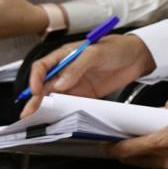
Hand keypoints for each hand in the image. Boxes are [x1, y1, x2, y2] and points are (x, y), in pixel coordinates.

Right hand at [21, 33, 154, 116]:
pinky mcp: (86, 94)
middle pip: (45, 85)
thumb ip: (77, 67)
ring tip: (38, 120)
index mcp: (65, 55)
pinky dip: (64, 112)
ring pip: (55, 97)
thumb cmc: (117, 47)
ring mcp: (76, 83)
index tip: (37, 91)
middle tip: (29, 113)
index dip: (36, 79)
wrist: (138, 56)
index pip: (42, 67)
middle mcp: (67, 70)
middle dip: (36, 99)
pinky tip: (58, 120)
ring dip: (47, 108)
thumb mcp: (96, 52)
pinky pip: (71, 104)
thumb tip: (60, 82)